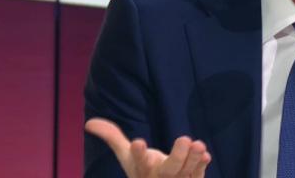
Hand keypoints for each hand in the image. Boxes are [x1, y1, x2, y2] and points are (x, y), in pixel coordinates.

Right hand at [85, 118, 211, 177]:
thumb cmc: (143, 170)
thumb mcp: (127, 156)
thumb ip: (112, 137)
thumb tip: (89, 123)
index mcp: (142, 171)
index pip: (139, 163)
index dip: (139, 154)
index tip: (139, 142)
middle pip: (168, 171)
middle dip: (177, 157)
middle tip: (185, 138)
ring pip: (186, 173)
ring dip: (194, 160)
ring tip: (199, 144)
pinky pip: (198, 176)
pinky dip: (201, 167)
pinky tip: (205, 155)